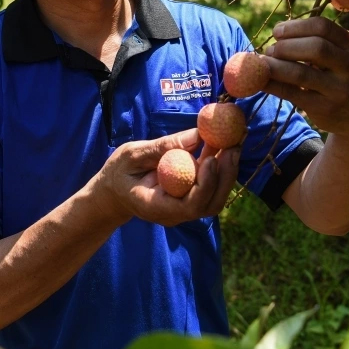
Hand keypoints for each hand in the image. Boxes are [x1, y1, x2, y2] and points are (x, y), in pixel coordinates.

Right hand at [90, 129, 240, 227]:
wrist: (115, 190)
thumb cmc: (119, 172)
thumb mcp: (131, 155)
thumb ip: (161, 147)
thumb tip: (196, 135)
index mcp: (156, 207)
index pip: (189, 206)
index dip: (205, 185)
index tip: (211, 160)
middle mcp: (175, 213)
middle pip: (210, 203)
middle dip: (226, 175)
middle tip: (234, 145)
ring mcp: (185, 208)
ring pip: (215, 197)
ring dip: (227, 169)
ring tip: (234, 141)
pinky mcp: (191, 198)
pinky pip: (210, 186)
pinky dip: (219, 165)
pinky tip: (223, 144)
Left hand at [262, 17, 348, 137]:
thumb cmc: (339, 78)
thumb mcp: (339, 56)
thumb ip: (316, 41)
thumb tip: (277, 32)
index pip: (323, 26)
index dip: (296, 27)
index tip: (277, 32)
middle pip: (315, 47)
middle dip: (286, 46)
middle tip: (270, 50)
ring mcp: (340, 89)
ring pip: (301, 73)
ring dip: (276, 66)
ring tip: (263, 64)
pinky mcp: (326, 108)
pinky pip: (292, 94)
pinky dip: (273, 85)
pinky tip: (261, 81)